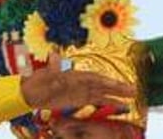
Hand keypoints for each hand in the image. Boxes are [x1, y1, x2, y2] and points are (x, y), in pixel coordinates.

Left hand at [20, 51, 135, 109]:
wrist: (27, 92)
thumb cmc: (36, 82)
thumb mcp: (43, 76)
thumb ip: (52, 68)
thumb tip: (55, 55)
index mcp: (73, 75)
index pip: (94, 78)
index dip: (106, 82)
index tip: (119, 85)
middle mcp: (80, 81)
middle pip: (102, 84)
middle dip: (118, 87)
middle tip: (134, 90)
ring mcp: (80, 90)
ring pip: (102, 92)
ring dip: (117, 95)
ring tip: (133, 97)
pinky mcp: (79, 99)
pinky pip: (97, 100)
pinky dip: (109, 102)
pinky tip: (121, 106)